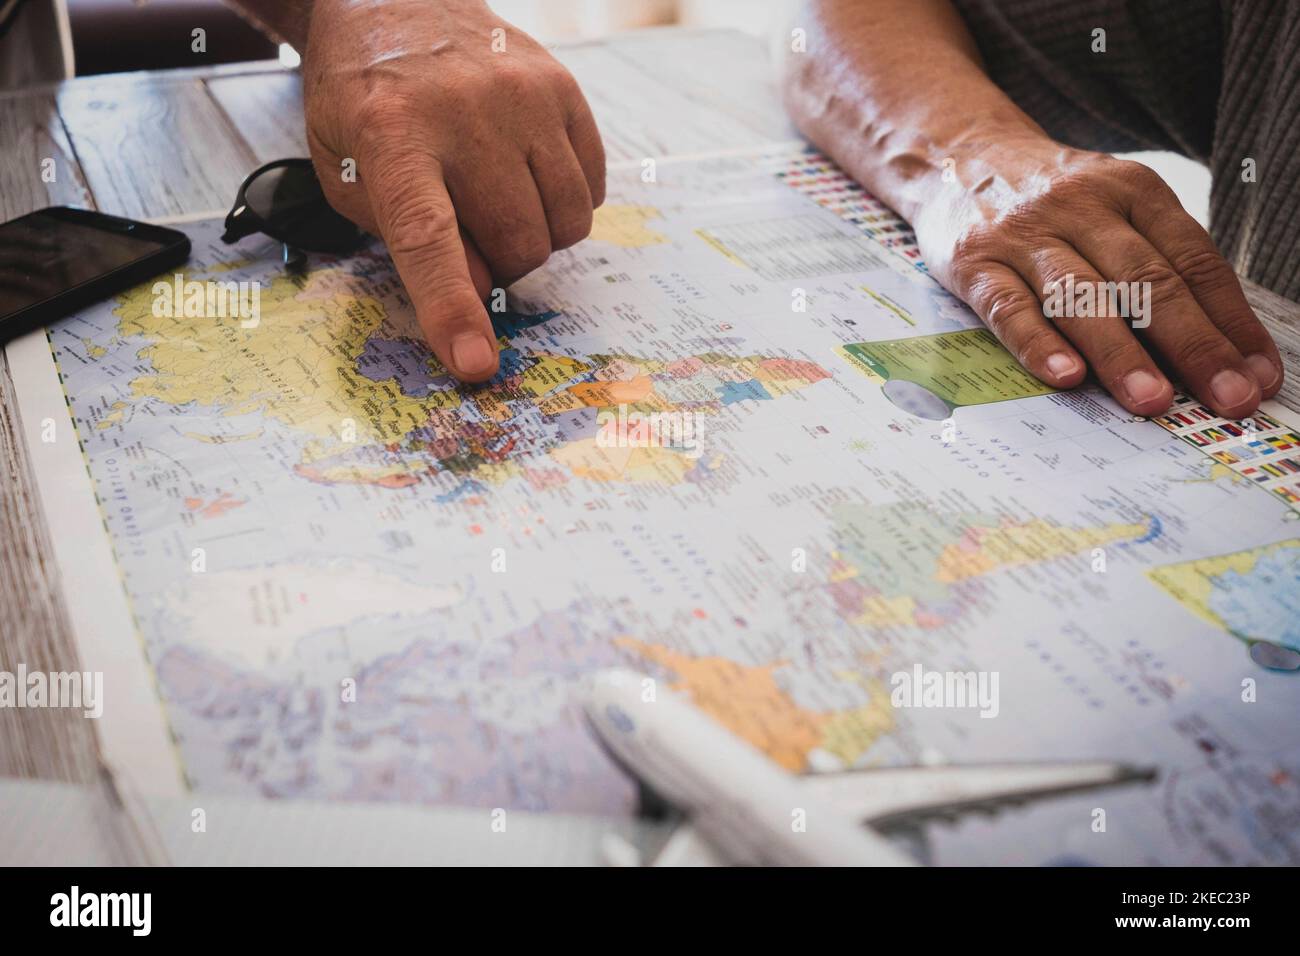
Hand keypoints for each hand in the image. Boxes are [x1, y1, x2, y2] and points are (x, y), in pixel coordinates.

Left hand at [301, 0, 604, 380]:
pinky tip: (527, 175)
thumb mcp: (351, 178)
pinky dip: (565, 204)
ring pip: (565, 225)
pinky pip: (591, 188)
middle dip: (498, 264)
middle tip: (469, 233)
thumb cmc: (366, 104)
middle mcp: (465, 111)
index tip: (476, 363)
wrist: (395, 3)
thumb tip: (477, 298)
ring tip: (498, 202)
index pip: (430, 238)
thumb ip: (407, 243)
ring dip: (535, 238)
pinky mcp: (563, 88)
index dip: (453, 308)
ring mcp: (523, 95)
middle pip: (517, 244)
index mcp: (392, 135)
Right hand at [914, 138, 1282, 417]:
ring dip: (1121, 352)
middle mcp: (1082, 207)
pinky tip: (1065, 376)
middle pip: (1147, 280)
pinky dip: (1038, 344)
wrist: (958, 155)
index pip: (1194, 261)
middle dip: (1194, 345)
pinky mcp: (974, 262)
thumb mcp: (1112, 206)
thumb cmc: (1050, 199)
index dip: (1231, 323)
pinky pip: (1009, 308)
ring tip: (1153, 400)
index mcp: (1132, 191)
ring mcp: (1024, 235)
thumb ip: (1154, 261)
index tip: (1256, 377)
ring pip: (1081, 296)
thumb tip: (1210, 348)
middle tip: (1226, 398)